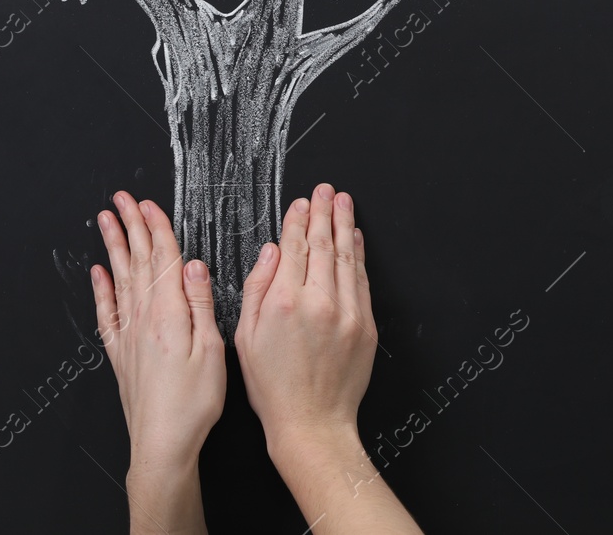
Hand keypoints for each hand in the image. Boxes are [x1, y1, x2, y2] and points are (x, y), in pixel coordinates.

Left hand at [92, 190, 222, 534]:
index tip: (148, 203)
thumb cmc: (193, 403)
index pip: (162, 259)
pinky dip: (101, 289)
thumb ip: (200, 303)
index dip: (156, 228)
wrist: (162, 444)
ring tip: (106, 221)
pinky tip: (97, 273)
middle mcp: (143, 319)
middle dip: (131, 227)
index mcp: (168, 314)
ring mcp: (128, 336)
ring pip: (119, 279)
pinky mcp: (121, 354)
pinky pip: (106, 312)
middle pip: (137, 262)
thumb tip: (192, 265)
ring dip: (114, 248)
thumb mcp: (210, 350)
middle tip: (121, 199)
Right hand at [235, 184, 422, 533]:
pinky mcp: (365, 324)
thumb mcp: (246, 338)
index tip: (301, 202)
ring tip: (344, 202)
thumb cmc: (273, 387)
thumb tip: (272, 251)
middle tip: (327, 190)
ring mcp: (347, 312)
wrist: (312, 422)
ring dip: (345, 225)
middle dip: (325, 213)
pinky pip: (361, 280)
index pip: (294, 247)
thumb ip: (258, 288)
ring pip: (345, 257)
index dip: (298, 221)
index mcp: (284, 303)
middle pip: (323, 245)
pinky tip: (355, 238)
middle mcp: (318, 302)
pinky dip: (359, 255)